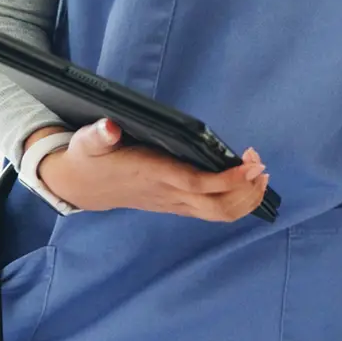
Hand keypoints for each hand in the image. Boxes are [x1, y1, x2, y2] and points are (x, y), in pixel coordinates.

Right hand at [33, 120, 269, 220]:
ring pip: (219, 213)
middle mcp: (168, 194)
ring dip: (246, 197)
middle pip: (217, 206)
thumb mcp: (87, 142)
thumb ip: (98, 134)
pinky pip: (214, 210)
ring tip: (259, 172)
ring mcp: (175, 203)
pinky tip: (246, 179)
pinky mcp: (178, 205)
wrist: (82, 186)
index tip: (250, 164)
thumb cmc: (91, 159)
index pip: (197, 184)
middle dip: (246, 190)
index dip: (227, 179)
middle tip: (259, 165)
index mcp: (153, 175)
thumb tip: (108, 127)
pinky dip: (237, 199)